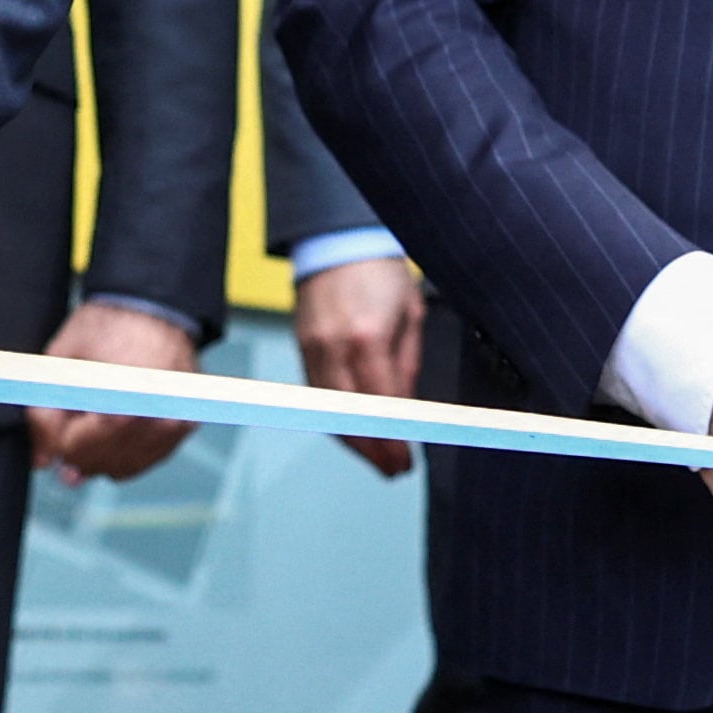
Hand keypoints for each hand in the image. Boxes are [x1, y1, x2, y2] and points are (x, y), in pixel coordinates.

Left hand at [28, 302, 202, 481]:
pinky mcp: (185, 425)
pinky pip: (146, 458)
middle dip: (74, 448)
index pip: (74, 449)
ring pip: (122, 468)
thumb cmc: (105, 326)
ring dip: (99, 454)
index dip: (53, 437)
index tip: (51, 416)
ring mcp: (174, 425)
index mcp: (121, 403)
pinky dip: (124, 452)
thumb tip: (41, 461)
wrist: (154, 304)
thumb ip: (45, 412)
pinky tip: (113, 428)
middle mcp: (154, 420)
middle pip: (99, 462)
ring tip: (90, 420)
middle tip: (69, 414)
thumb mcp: (62, 361)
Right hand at [292, 255, 427, 477]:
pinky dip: (338, 417)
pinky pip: (319, 394)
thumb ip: (406, 367)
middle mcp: (333, 348)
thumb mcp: (410, 317)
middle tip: (393, 470)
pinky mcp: (302, 348)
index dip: (392, 440)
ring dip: (354, 441)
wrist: (338, 241)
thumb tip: (406, 412)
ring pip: (331, 410)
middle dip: (372, 451)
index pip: (380, 406)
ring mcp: (312, 349)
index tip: (404, 462)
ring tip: (378, 458)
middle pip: (350, 417)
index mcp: (366, 338)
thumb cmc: (381, 274)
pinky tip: (356, 430)